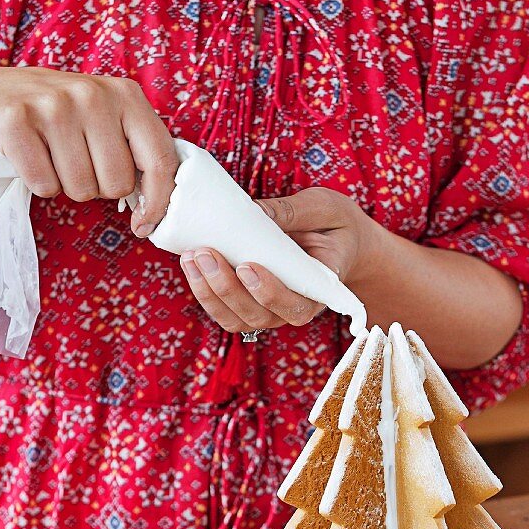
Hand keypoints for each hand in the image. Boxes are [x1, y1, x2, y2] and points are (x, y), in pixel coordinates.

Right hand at [0, 66, 177, 235]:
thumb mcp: (107, 120)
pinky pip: (45, 186)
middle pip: (117, 184)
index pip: (160, 160)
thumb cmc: (62, 117)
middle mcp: (92, 94)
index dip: (157, 203)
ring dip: (67, 185)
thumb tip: (156, 207)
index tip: (144, 223)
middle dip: (99, 187)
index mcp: (126, 94)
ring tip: (54, 156)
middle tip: (79, 162)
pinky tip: (32, 155)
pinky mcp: (16, 121)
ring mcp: (53, 105)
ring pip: (81, 189)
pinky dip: (39, 183)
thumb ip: (137, 151)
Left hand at [181, 187, 383, 333]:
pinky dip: (204, 292)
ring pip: (235, 320)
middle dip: (227, 288)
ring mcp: (269, 311)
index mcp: (319, 292)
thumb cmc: (334, 225)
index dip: (269, 293)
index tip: (247, 267)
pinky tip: (190, 263)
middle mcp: (293, 309)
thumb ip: (294, 211)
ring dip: (209, 292)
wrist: (338, 241)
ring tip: (192, 257)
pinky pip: (223, 310)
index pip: (295, 307)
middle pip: (257, 316)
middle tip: (205, 253)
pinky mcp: (249, 305)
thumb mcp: (324, 209)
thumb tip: (254, 210)